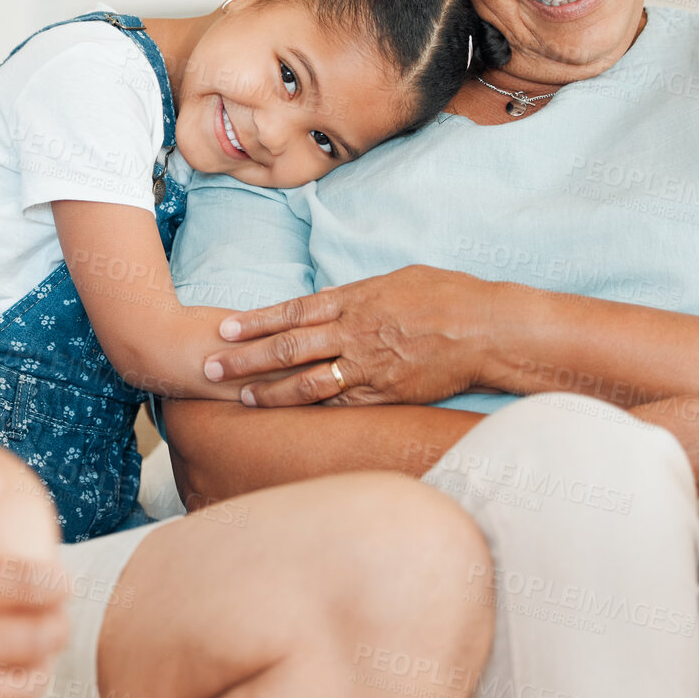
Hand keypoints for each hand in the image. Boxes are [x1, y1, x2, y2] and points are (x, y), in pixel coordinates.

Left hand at [203, 267, 497, 407]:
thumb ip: (358, 293)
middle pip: (288, 348)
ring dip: (271, 391)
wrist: (487, 329)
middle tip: (211, 365)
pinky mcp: (386, 394)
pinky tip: (289, 418)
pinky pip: (342, 405)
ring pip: (308, 382)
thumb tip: (334, 299)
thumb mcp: (396, 279)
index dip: (255, 322)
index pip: (292, 312)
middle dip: (245, 358)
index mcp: (355, 300)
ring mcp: (369, 367)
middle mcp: (354, 333)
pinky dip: (313, 412)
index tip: (225, 328)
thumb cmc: (448, 296)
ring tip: (242, 397)